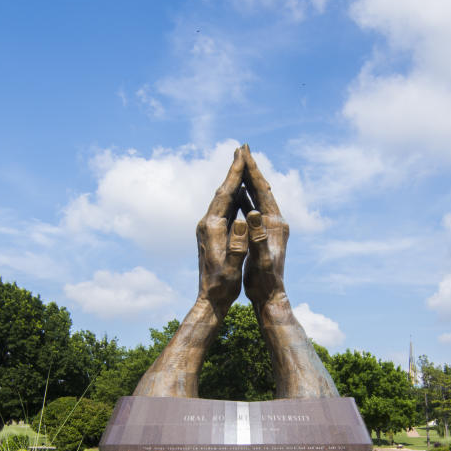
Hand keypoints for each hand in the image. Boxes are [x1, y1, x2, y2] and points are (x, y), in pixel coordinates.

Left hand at [196, 147, 248, 315]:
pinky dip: (233, 198)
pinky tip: (240, 195)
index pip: (225, 193)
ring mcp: (208, 229)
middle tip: (241, 150)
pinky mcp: (211, 235)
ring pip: (222, 199)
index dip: (234, 173)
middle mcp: (207, 224)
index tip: (242, 154)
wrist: (209, 299)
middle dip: (233, 171)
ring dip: (233, 183)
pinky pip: (223, 210)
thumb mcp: (233, 266)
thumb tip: (242, 219)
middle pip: (222, 190)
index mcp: (212, 227)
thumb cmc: (223, 285)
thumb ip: (238, 243)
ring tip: (242, 167)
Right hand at [240, 145, 288, 309]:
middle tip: (242, 148)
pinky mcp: (265, 234)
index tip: (245, 150)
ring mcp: (271, 228)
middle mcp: (275, 222)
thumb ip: (257, 237)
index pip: (263, 190)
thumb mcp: (260, 259)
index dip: (253, 170)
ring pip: (258, 198)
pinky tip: (238, 194)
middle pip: (262, 189)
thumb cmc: (263, 281)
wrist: (270, 297)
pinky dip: (246, 199)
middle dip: (252, 169)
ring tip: (239, 165)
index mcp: (275, 224)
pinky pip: (254, 211)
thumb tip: (254, 213)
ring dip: (248, 182)